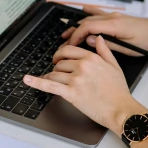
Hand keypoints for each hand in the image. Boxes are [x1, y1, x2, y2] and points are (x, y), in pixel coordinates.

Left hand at [23, 36, 146, 132]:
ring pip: (55, 74)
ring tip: (54, 82)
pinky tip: (27, 80)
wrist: (120, 109)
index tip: (60, 58)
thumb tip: (97, 38)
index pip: (69, 50)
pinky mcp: (71, 93)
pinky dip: (37, 82)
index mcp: (92, 58)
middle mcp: (82, 66)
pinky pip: (50, 85)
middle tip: (56, 70)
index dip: (62, 54)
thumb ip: (105, 50)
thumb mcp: (115, 66)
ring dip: (52, 77)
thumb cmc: (119, 91)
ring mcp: (75, 79)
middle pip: (60, 62)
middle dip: (57, 66)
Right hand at [63, 6, 147, 55]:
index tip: (69, 44)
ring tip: (68, 33)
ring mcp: (114, 16)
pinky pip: (99, 13)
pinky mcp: (117, 17)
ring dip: (79, 25)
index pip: (89, 27)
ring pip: (91, 18)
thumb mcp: (128, 48)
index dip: (76, 35)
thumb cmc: (147, 41)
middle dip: (74, 32)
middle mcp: (112, 18)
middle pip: (87, 22)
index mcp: (115, 25)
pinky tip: (83, 10)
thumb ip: (108, 45)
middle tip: (64, 42)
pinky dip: (89, 13)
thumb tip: (89, 40)